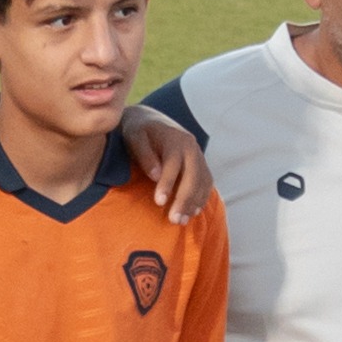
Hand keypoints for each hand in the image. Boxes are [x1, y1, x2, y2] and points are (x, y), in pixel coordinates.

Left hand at [121, 102, 208, 220]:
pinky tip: (192, 213)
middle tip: (174, 220)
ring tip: (181, 221)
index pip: (173, 164)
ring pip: (202, 181)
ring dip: (194, 203)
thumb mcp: (135, 137)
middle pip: (193, 175)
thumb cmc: (139, 131)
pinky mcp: (200, 164)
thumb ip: (144, 154)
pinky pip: (206, 183)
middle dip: (184, 199)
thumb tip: (155, 175)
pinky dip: (201, 198)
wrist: (150, 120)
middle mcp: (191, 147)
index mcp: (175, 139)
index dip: (167, 184)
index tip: (159, 202)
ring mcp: (198, 156)